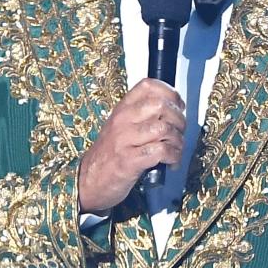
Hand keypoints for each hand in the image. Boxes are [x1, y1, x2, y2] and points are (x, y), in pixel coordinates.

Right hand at [78, 79, 184, 212]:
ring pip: (164, 129)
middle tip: (179, 132)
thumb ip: (141, 116)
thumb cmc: (109, 155)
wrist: (88, 181)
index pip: (148, 86)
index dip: (170, 93)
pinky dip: (174, 156)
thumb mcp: (120, 127)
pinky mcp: (129, 160)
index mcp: (121, 109)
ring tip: (176, 149)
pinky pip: (161, 151)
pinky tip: (172, 162)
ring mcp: (125, 140)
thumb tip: (172, 111)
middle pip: (161, 106)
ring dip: (178, 141)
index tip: (178, 106)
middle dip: (179, 119)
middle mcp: (122, 120)